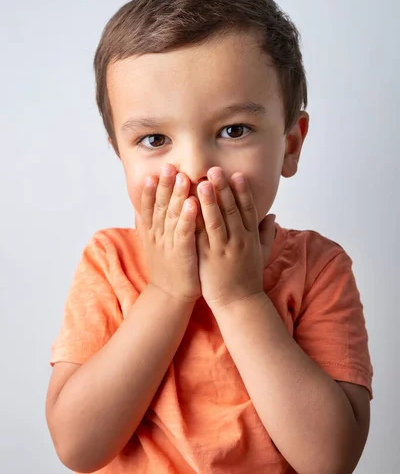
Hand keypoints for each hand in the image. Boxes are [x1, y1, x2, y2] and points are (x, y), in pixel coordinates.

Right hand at [135, 165, 201, 304]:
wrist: (170, 295)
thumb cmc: (167, 266)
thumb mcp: (154, 243)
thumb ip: (149, 223)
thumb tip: (142, 206)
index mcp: (151, 231)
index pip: (149, 206)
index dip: (151, 189)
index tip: (154, 172)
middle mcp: (157, 235)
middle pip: (159, 206)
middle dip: (164, 185)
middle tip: (168, 166)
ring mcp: (168, 244)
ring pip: (172, 215)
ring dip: (176, 195)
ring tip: (182, 177)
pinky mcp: (182, 253)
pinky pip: (184, 232)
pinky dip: (187, 217)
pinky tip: (192, 204)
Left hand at [195, 167, 275, 311]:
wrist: (239, 304)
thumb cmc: (248, 278)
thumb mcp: (261, 253)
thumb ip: (266, 233)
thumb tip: (273, 216)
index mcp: (250, 238)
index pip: (248, 210)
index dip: (243, 191)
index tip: (237, 174)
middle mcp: (238, 241)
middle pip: (231, 211)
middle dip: (223, 189)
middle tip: (215, 169)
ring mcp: (222, 250)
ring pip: (215, 222)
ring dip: (209, 201)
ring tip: (201, 183)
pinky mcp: (207, 259)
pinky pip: (200, 237)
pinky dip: (195, 222)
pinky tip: (187, 209)